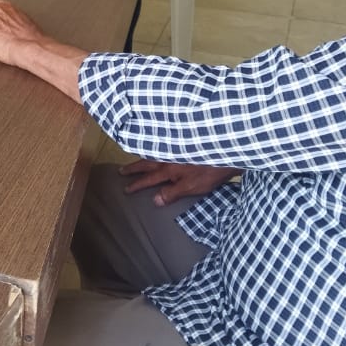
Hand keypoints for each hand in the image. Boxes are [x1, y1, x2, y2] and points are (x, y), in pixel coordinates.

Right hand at [118, 159, 240, 206]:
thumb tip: (154, 200)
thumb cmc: (208, 172)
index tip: (125, 189)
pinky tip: (157, 151)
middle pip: (146, 163)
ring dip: (143, 157)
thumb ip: (172, 193)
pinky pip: (163, 147)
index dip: (137, 184)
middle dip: (134, 168)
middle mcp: (168, 158)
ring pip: (153, 153)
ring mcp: (175, 150)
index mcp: (168, 170)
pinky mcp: (183, 146)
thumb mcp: (190, 187)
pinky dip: (155, 150)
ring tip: (136, 160)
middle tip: (121, 171)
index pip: (148, 179)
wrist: (224, 151)